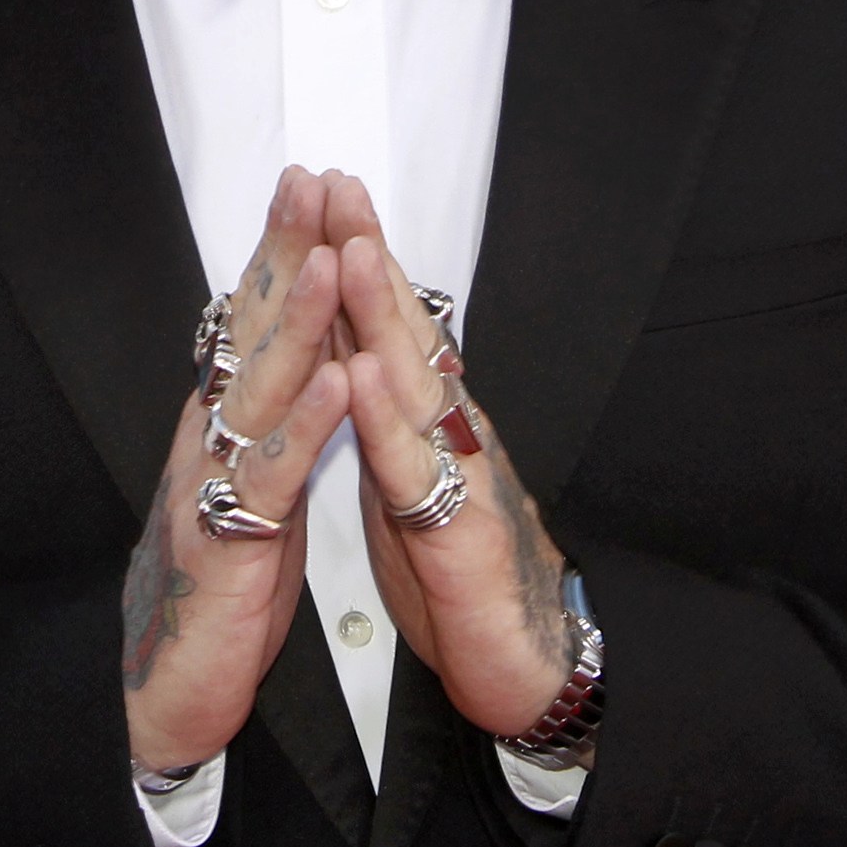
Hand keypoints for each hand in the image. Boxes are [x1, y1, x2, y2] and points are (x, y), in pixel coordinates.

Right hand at [120, 167, 352, 775]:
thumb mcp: (248, 488)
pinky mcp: (229, 547)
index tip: (311, 184)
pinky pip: (271, 477)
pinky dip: (304, 427)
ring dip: (296, 324)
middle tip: (310, 181)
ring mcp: (214, 487)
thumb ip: (262, 420)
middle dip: (282, 253)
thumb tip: (285, 352)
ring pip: (256, 392)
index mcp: (223, 424)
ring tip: (330, 261)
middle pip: (247, 333)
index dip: (280, 251)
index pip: (252, 322)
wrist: (164, 690)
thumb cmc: (217, 588)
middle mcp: (211, 440)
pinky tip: (334, 384)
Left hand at [327, 175, 575, 738]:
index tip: (325, 194)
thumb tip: (349, 351)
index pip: (387, 324)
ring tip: (353, 251)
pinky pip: (419, 473)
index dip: (357, 257)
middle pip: (404, 328)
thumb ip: (381, 414)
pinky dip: (391, 425)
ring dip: (383, 315)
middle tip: (338, 186)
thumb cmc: (457, 570)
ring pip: (415, 384)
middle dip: (369, 254)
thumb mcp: (403, 477)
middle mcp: (447, 431)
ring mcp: (459, 476)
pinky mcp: (460, 536)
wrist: (521, 660)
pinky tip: (366, 381)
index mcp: (426, 420)